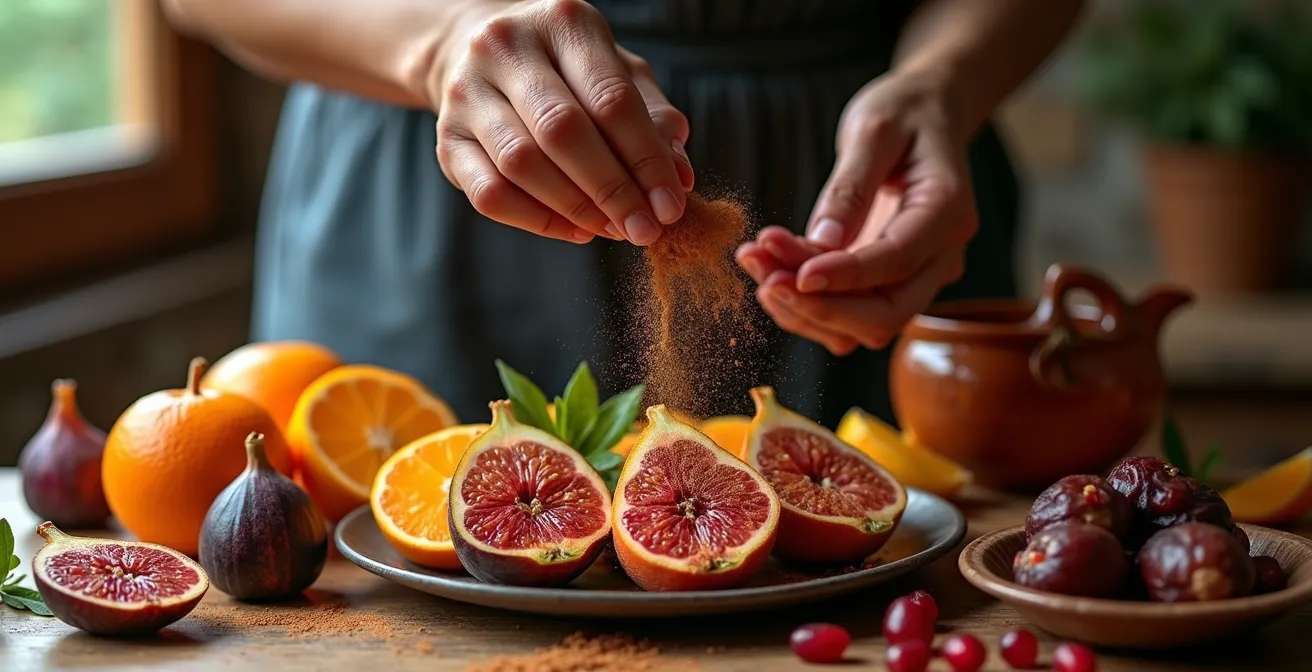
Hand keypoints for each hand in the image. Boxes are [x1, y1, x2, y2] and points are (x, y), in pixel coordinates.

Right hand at [432, 0, 693, 244]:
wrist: (478, 52)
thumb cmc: (568, 70)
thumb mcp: (619, 74)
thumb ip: (654, 120)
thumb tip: (678, 179)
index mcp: (564, 23)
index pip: (611, 98)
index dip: (646, 159)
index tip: (671, 206)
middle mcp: (507, 47)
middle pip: (563, 131)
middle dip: (612, 190)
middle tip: (644, 230)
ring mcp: (468, 91)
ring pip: (522, 164)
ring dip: (576, 208)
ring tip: (613, 230)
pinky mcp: (447, 137)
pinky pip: (489, 193)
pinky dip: (538, 221)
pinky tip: (575, 230)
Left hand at [736, 69, 977, 354]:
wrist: (927, 115)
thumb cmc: (904, 113)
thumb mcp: (873, 130)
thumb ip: (850, 188)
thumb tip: (822, 243)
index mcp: (947, 213)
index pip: (895, 263)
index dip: (842, 277)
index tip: (790, 276)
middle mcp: (942, 256)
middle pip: (884, 315)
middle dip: (819, 307)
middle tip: (764, 277)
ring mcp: (919, 275)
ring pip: (862, 327)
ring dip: (803, 309)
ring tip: (754, 262)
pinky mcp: (890, 282)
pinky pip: (849, 315)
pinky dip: (807, 304)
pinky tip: (769, 270)